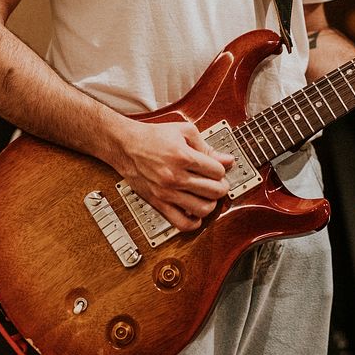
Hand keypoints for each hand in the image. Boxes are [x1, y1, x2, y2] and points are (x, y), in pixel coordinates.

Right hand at [113, 120, 233, 231]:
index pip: (217, 171)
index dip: (221, 169)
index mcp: (183, 156)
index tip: (217, 169)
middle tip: (217, 183)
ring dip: (211, 204)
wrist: (126, 146)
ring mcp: (166, 192)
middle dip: (221, 187)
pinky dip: (194, 223)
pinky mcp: (158, 202)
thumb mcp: (183, 132)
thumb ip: (207, 146)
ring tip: (207, 197)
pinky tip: (196, 213)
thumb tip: (227, 160)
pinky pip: (181, 223)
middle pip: (214, 191)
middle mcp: (175, 176)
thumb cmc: (154, 137)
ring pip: (202, 208)